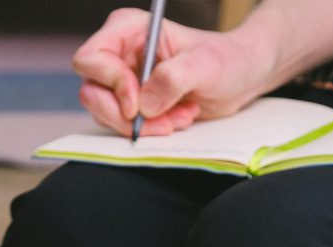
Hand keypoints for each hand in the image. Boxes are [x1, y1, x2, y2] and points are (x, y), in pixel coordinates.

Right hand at [72, 8, 272, 136]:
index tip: (139, 105)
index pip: (91, 59)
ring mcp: (121, 81)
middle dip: (126, 116)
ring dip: (143, 126)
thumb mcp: (206, 65)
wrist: (241, 77)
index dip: (110, 85)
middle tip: (164, 122)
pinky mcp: (130, 103)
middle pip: (91, 93)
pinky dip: (149, 130)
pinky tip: (177, 119)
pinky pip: (122, 125)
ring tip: (180, 116)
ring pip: (105, 113)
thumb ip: (174, 78)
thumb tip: (144, 104)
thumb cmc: (226, 60)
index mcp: (127, 30)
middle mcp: (118, 54)